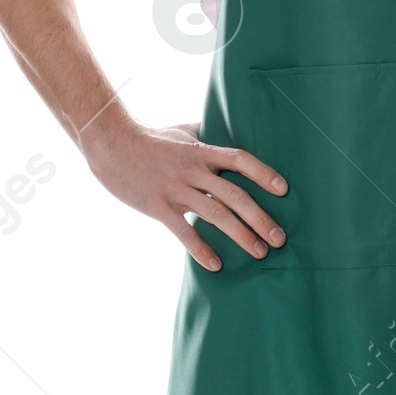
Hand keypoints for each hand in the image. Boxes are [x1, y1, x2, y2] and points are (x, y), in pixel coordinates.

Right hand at [82, 115, 287, 270]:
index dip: (264, 174)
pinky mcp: (158, 206)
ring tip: (260, 253)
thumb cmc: (150, 138)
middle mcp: (193, 171)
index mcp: (202, 152)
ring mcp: (176, 190)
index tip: (284, 190)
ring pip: (216, 215)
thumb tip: (226, 129)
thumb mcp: (182, 131)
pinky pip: (184, 232)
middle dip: (261, 218)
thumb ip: (207, 133)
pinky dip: (201, 250)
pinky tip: (216, 265)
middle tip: (280, 239)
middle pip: (235, 195)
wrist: (111, 144)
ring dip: (241, 235)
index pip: (240, 160)